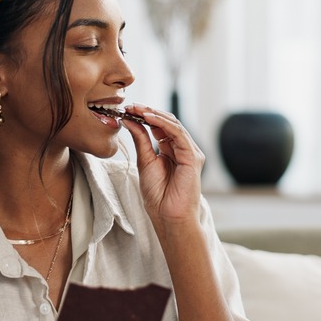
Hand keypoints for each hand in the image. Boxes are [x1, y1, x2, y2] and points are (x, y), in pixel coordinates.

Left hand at [121, 104, 204, 235]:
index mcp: (170, 150)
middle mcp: (182, 148)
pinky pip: (178, 134)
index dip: (144, 116)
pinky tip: (148, 118)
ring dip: (154, 114)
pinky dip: (163, 124)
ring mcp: (189, 152)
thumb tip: (129, 120)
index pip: (158, 126)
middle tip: (131, 105)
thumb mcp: (144, 162)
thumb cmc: (158, 195)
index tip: (127, 109)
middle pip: (167, 123)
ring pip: (173, 125)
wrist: (168, 216)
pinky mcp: (193, 157)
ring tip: (137, 109)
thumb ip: (140, 140)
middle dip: (148, 112)